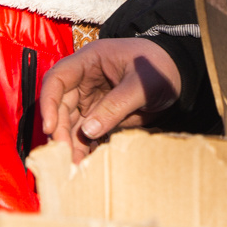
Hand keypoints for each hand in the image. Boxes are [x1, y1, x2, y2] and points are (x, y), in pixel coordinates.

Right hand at [40, 37, 180, 162]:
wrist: (177, 74)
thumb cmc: (159, 69)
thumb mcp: (141, 85)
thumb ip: (116, 106)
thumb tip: (89, 131)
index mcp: (89, 61)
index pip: (57, 78)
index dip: (48, 102)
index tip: (49, 128)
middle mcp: (84, 80)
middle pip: (60, 105)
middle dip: (59, 130)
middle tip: (64, 155)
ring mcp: (91, 98)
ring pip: (70, 122)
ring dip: (70, 143)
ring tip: (73, 166)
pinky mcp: (100, 114)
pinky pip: (86, 131)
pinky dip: (83, 146)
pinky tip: (84, 162)